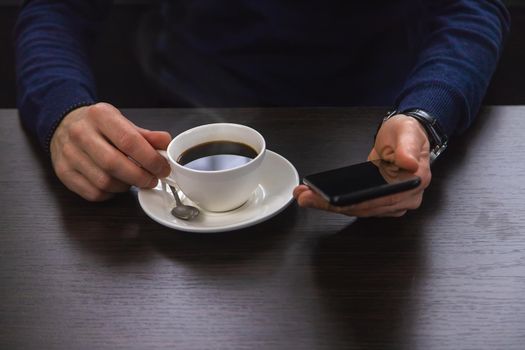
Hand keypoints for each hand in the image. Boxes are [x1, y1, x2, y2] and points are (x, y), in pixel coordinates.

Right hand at [50, 102, 171, 200]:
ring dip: (126, 186)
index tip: (163, 168)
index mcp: (100, 115)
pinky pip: (93, 193)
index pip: (129, 141)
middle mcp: (80, 133)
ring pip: (104, 182)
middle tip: (152, 180)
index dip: (150, 159)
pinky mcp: (63, 172)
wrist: (63, 125)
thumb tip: (167, 143)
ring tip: (134, 180)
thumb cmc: (98, 126)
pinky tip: (117, 184)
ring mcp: (68, 154)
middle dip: (140, 177)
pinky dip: (110, 194)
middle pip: (114, 164)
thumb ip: (145, 135)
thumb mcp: (122, 122)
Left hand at [294, 114, 431, 216]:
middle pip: (366, 208)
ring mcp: (392, 203)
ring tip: (306, 196)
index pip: (382, 200)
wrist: (404, 136)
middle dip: (333, 205)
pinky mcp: (379, 201)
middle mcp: (406, 198)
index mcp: (415, 183)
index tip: (332, 201)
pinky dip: (336, 203)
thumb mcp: (407, 132)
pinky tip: (317, 196)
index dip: (356, 203)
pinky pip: (356, 205)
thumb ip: (408, 147)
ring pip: (358, 210)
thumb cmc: (408, 133)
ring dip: (330, 206)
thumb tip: (409, 163)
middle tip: (307, 198)